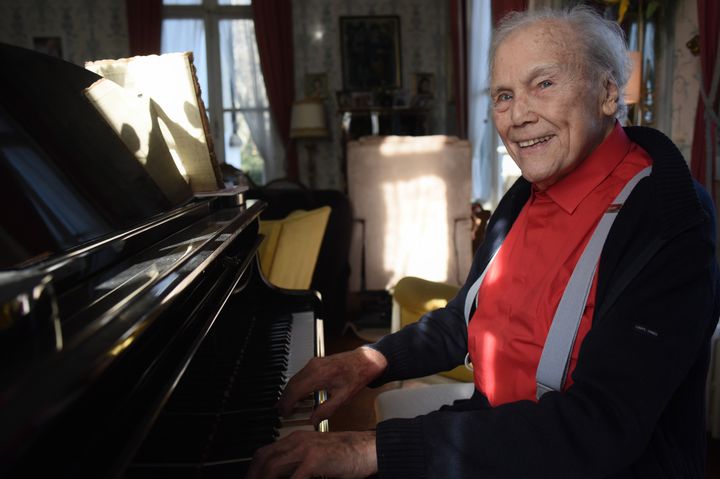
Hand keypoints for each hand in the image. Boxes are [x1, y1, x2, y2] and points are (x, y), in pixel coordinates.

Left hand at [246, 430, 377, 478]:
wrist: (368, 449)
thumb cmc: (346, 455)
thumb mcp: (316, 456)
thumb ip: (298, 464)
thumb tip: (284, 476)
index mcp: (296, 439)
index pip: (265, 452)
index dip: (254, 469)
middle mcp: (297, 441)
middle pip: (263, 458)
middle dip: (254, 475)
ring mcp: (305, 449)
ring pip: (272, 468)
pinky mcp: (315, 460)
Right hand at [278, 346, 386, 425]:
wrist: (365, 360)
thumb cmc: (357, 376)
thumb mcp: (344, 398)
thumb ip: (326, 410)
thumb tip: (313, 420)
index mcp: (320, 375)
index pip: (296, 391)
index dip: (287, 403)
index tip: (284, 413)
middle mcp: (314, 367)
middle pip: (292, 384)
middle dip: (284, 399)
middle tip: (281, 411)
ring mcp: (313, 363)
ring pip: (295, 379)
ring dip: (289, 392)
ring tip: (286, 405)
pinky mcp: (315, 362)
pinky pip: (300, 375)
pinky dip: (295, 385)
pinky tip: (297, 394)